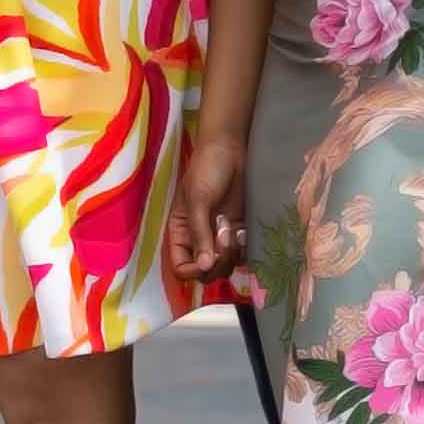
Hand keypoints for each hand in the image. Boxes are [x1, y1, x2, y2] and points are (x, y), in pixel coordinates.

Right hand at [164, 127, 249, 295]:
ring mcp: (218, 238)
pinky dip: (243, 248)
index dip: (193, 271)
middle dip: (217, 262)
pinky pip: (241, 254)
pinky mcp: (236, 232)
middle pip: (204, 272)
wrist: (230, 151)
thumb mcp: (198, 200)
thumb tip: (203, 267)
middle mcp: (198, 240)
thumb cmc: (207, 170)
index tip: (207, 260)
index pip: (181, 268)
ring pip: (224, 266)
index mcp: (180, 233)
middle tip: (224, 238)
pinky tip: (241, 229)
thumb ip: (200, 234)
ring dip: (231, 253)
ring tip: (232, 228)